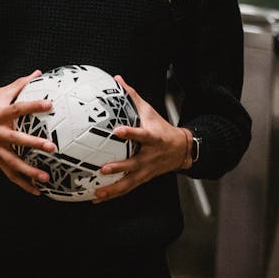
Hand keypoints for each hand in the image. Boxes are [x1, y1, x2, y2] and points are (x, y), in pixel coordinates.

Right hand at [0, 70, 56, 195]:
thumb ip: (18, 85)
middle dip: (33, 143)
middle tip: (51, 147)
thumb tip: (37, 73)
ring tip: (46, 178)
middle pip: (16, 139)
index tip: (49, 104)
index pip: (17, 108)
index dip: (33, 105)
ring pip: (13, 162)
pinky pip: (10, 174)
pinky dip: (23, 183)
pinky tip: (37, 191)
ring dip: (29, 171)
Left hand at [93, 76, 188, 202]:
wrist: (182, 150)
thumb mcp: (149, 111)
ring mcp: (146, 170)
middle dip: (119, 168)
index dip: (130, 133)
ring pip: (129, 182)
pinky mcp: (143, 179)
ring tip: (96, 194)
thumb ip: (132, 97)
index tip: (118, 131)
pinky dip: (112, 194)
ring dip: (113, 189)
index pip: (141, 135)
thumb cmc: (161, 128)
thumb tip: (117, 78)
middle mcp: (149, 156)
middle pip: (134, 164)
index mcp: (152, 138)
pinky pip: (126, 189)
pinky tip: (96, 199)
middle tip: (103, 169)